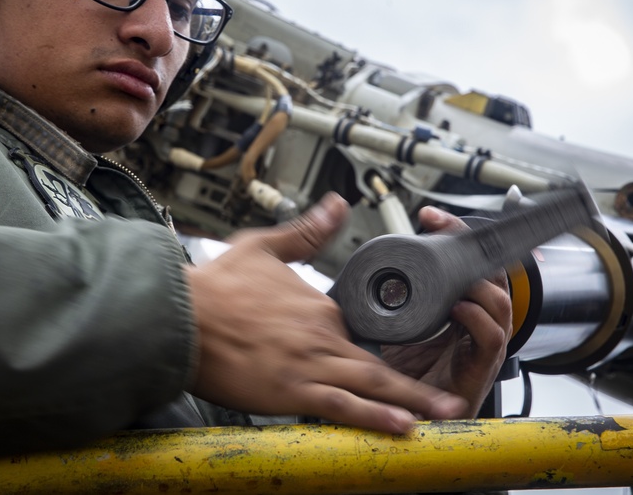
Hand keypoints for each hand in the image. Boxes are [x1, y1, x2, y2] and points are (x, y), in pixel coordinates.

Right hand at [185, 193, 468, 433]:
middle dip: (419, 387)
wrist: (178, 314)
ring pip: (372, 386)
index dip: (379, 350)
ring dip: (412, 403)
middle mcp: (322, 336)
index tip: (400, 363)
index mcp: (319, 307)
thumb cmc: (215, 286)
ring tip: (445, 415)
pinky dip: (374, 417)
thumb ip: (307, 231)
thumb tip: (338, 205)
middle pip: (380, 364)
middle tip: (454, 400)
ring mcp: (309, 365)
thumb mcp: (263, 246)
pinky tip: (401, 427)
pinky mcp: (291, 389)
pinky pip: (341, 406)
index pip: (360, 332)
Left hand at [382, 206, 512, 417]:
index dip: (452, 237)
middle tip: (445, 228)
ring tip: (457, 267)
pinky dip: (479, 322)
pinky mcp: (477, 372)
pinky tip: (460, 309)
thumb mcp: (379, 329)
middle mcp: (469, 326)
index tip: (428, 218)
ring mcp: (477, 348)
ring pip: (499, 304)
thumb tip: (345, 267)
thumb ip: (371, 301)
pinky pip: (491, 342)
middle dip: (471, 248)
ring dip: (480, 282)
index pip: (462, 264)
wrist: (393, 426)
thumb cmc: (388, 383)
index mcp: (449, 312)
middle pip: (488, 276)